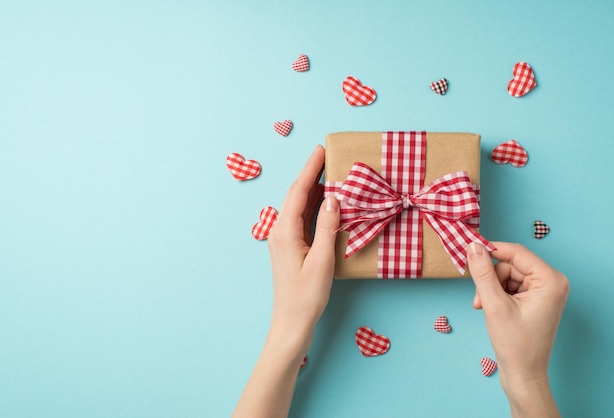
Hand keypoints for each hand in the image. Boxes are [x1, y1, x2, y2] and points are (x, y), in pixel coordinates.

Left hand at [267, 145, 339, 351]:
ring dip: (313, 188)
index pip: (298, 192)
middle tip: (326, 154)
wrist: (291, 321)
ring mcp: (283, 238)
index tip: (320, 149)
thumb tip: (333, 198)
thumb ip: (328, 227)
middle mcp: (280, 231)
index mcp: (285, 231)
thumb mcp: (322, 261)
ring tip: (329, 172)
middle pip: (296, 195)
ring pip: (298, 206)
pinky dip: (313, 205)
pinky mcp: (289, 246)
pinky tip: (324, 201)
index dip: (310, 169)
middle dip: (311, 173)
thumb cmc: (306, 296)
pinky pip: (301, 218)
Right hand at [467, 242, 568, 417]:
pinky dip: (497, 294)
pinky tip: (491, 308)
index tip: (468, 250)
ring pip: (507, 274)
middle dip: (491, 278)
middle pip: (510, 263)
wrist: (523, 374)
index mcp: (550, 280)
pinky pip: (510, 285)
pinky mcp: (536, 299)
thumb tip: (473, 246)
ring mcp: (545, 291)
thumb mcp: (494, 304)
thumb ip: (482, 273)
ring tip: (485, 307)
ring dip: (491, 288)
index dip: (490, 250)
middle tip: (479, 299)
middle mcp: (552, 282)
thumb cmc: (515, 344)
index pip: (516, 252)